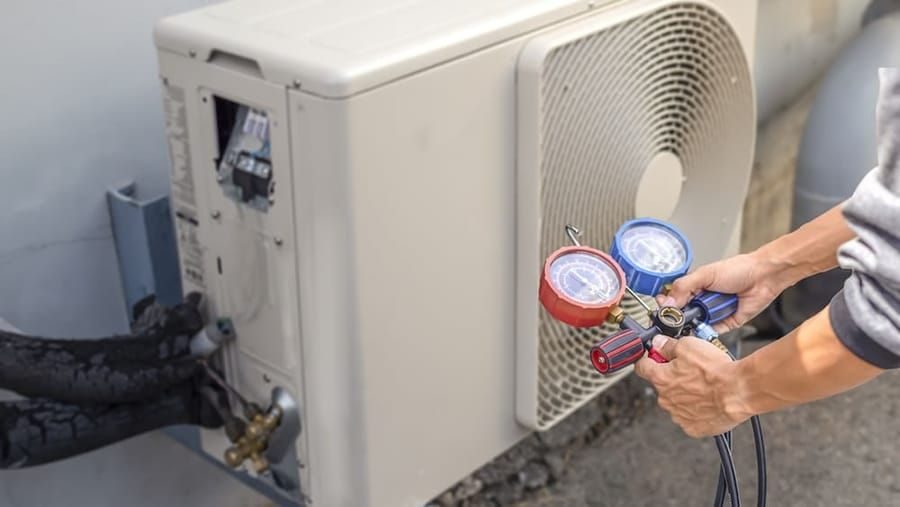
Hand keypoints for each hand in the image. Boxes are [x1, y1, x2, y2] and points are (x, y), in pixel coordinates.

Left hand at [635, 335, 749, 437]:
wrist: (739, 391)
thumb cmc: (716, 370)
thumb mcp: (688, 345)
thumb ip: (668, 345)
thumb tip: (658, 343)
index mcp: (660, 378)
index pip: (642, 367)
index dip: (649, 358)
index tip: (655, 356)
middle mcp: (665, 399)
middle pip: (661, 385)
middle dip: (672, 377)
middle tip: (691, 370)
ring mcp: (678, 415)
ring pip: (676, 401)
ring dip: (685, 394)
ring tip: (704, 386)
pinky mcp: (693, 428)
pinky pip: (689, 417)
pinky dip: (696, 410)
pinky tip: (708, 400)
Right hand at [657, 253, 783, 332]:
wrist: (763, 277)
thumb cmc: (738, 269)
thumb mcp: (705, 274)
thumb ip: (684, 286)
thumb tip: (668, 301)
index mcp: (693, 287)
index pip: (673, 299)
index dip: (667, 305)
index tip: (663, 310)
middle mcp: (701, 301)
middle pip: (682, 315)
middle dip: (678, 318)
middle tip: (675, 319)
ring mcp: (712, 313)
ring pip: (694, 325)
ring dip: (692, 325)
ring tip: (692, 321)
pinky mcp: (724, 324)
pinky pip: (710, 332)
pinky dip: (705, 333)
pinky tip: (701, 330)